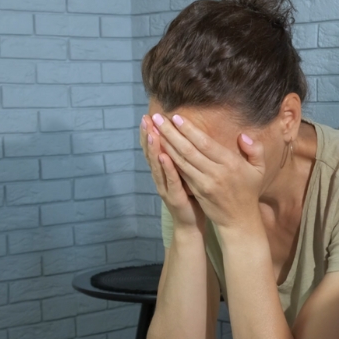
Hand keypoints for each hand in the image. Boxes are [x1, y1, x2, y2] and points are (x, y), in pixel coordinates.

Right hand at [140, 115, 205, 233]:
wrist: (192, 224)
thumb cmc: (192, 197)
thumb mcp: (187, 174)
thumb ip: (185, 158)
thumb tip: (187, 137)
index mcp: (166, 170)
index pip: (157, 148)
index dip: (152, 132)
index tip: (149, 115)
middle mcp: (162, 178)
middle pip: (153, 153)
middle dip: (149, 135)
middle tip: (146, 118)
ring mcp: (166, 188)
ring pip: (158, 165)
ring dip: (154, 148)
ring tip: (152, 132)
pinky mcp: (175, 197)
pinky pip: (171, 180)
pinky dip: (167, 168)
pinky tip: (164, 156)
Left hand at [150, 113, 266, 230]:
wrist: (240, 219)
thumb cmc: (249, 190)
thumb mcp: (259, 169)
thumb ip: (255, 150)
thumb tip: (243, 136)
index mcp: (231, 163)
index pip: (205, 143)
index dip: (189, 130)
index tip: (176, 117)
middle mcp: (216, 172)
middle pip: (189, 150)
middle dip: (171, 133)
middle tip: (157, 118)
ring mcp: (204, 183)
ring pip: (181, 161)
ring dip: (166, 144)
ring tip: (154, 129)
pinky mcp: (196, 191)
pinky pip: (181, 173)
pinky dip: (169, 160)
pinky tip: (160, 149)